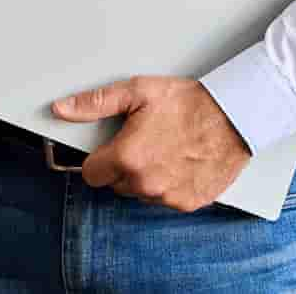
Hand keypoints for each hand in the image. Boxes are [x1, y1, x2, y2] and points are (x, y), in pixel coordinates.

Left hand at [52, 76, 250, 211]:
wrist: (232, 116)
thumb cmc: (187, 102)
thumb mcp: (136, 91)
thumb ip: (94, 103)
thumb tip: (62, 108)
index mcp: (127, 157)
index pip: (90, 174)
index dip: (97, 158)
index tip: (108, 147)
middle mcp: (145, 183)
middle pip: (115, 183)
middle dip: (122, 165)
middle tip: (140, 139)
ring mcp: (167, 197)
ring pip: (140, 192)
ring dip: (144, 176)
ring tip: (162, 146)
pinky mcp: (187, 203)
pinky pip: (165, 198)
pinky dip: (167, 184)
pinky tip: (177, 160)